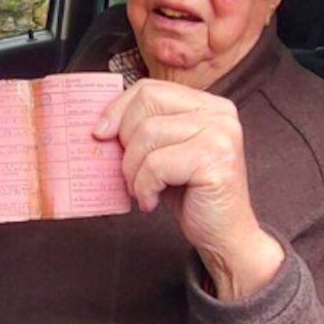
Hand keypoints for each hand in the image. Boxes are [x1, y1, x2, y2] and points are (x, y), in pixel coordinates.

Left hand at [94, 79, 283, 299]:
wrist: (224, 235)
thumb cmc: (191, 194)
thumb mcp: (165, 152)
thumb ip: (145, 129)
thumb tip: (100, 124)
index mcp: (207, 104)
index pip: (149, 88)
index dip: (118, 109)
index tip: (100, 133)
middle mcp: (219, 113)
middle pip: (146, 104)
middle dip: (126, 141)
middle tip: (130, 172)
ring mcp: (220, 134)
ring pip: (147, 135)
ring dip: (133, 170)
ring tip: (142, 190)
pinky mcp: (215, 160)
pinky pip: (156, 165)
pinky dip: (145, 187)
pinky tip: (152, 201)